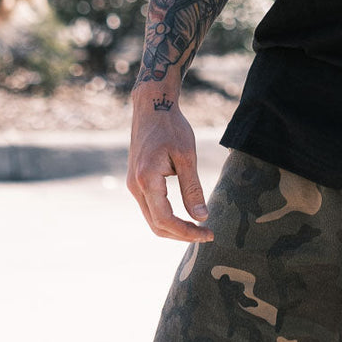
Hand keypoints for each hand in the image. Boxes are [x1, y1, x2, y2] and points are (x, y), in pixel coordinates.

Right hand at [127, 92, 212, 241]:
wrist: (152, 106)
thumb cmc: (171, 127)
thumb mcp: (186, 156)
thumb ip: (192, 188)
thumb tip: (202, 218)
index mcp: (146, 180)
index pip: (165, 220)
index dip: (186, 232)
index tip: (208, 233)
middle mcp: (135, 187)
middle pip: (156, 225)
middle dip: (181, 234)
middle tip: (206, 234)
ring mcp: (133, 184)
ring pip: (151, 218)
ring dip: (173, 227)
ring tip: (198, 228)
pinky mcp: (136, 181)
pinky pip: (150, 207)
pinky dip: (166, 216)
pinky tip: (183, 215)